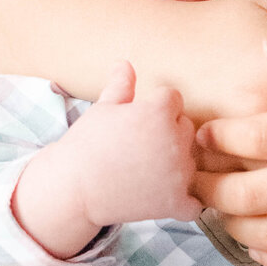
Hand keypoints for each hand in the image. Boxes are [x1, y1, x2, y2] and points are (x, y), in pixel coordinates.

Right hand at [12, 61, 200, 257]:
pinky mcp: (177, 202)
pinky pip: (194, 201)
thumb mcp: (102, 109)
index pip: (173, 99)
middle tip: (138, 148)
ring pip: (190, 161)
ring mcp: (179, 173)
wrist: (72, 190)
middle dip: (167, 134)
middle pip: (185, 128)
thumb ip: (121, 85)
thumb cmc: (85, 146)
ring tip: (142, 171)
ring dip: (175, 165)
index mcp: (160, 112)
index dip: (153, 109)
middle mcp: (176, 140)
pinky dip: (183, 201)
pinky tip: (163, 196)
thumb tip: (125, 63)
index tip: (135, 122)